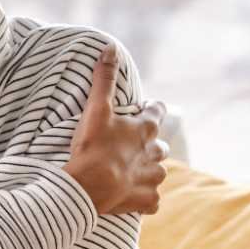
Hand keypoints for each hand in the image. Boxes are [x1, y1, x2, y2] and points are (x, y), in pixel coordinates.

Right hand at [63, 44, 169, 214]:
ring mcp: (152, 178)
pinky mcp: (146, 201)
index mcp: (145, 129)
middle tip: (131, 146)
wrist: (90, 186)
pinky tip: (135, 199)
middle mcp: (155, 153)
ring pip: (158, 173)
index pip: (158, 111)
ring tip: (130, 173)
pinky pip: (152, 201)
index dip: (151, 109)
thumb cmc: (93, 146)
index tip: (145, 108)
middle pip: (159, 145)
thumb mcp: (96, 109)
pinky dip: (145, 199)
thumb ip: (104, 79)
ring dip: (148, 171)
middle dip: (149, 144)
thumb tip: (110, 47)